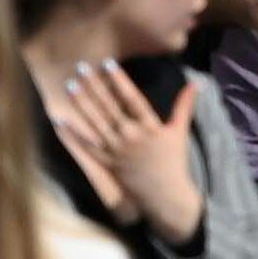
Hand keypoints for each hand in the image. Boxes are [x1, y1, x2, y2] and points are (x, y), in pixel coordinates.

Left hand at [55, 61, 204, 243]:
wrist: (165, 195)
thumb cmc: (173, 161)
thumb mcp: (180, 132)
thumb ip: (184, 106)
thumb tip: (196, 83)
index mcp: (150, 127)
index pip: (133, 99)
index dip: (120, 81)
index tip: (108, 64)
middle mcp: (131, 137)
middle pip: (110, 108)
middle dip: (95, 87)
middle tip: (81, 67)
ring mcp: (117, 150)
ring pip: (96, 124)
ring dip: (81, 104)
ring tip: (69, 86)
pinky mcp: (108, 162)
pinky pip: (88, 146)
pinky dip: (74, 133)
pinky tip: (61, 120)